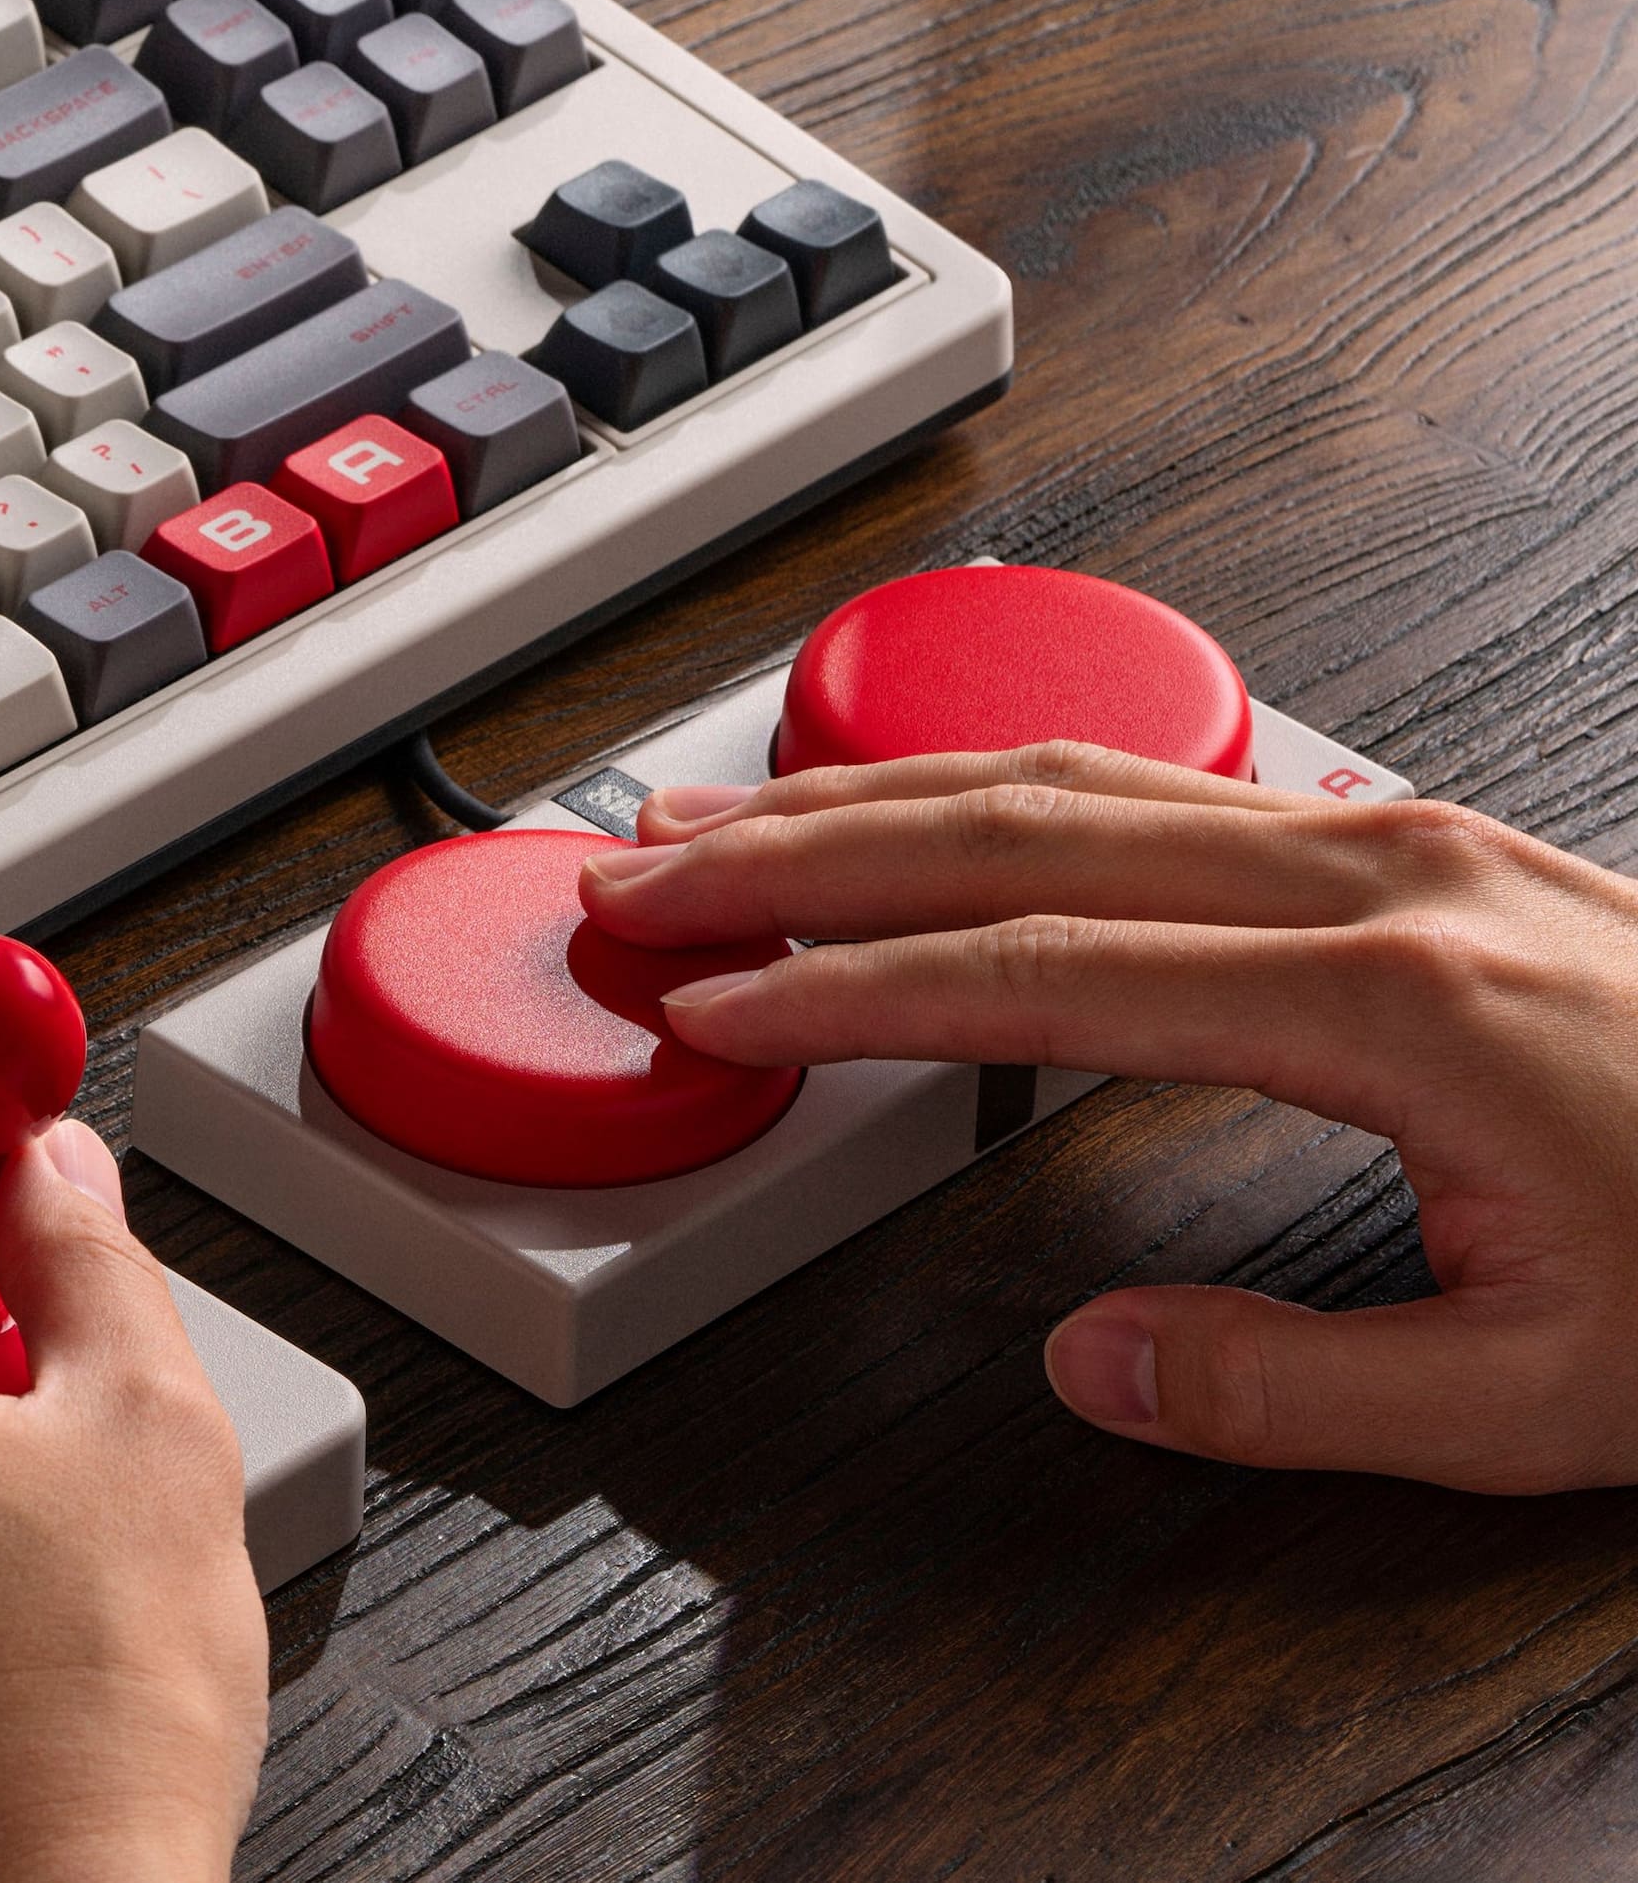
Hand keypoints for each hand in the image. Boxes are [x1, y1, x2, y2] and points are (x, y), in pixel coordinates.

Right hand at [573, 743, 1637, 1492]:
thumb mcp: (1546, 1405)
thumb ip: (1289, 1390)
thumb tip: (1088, 1361)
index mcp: (1389, 1003)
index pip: (1036, 972)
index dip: (845, 988)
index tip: (708, 994)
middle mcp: (1378, 876)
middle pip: (1016, 827)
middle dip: (797, 850)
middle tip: (632, 873)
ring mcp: (1398, 834)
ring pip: (1075, 774)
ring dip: (873, 793)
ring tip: (717, 817)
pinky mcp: (1415, 837)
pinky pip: (1159, 775)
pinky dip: (1000, 781)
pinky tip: (925, 799)